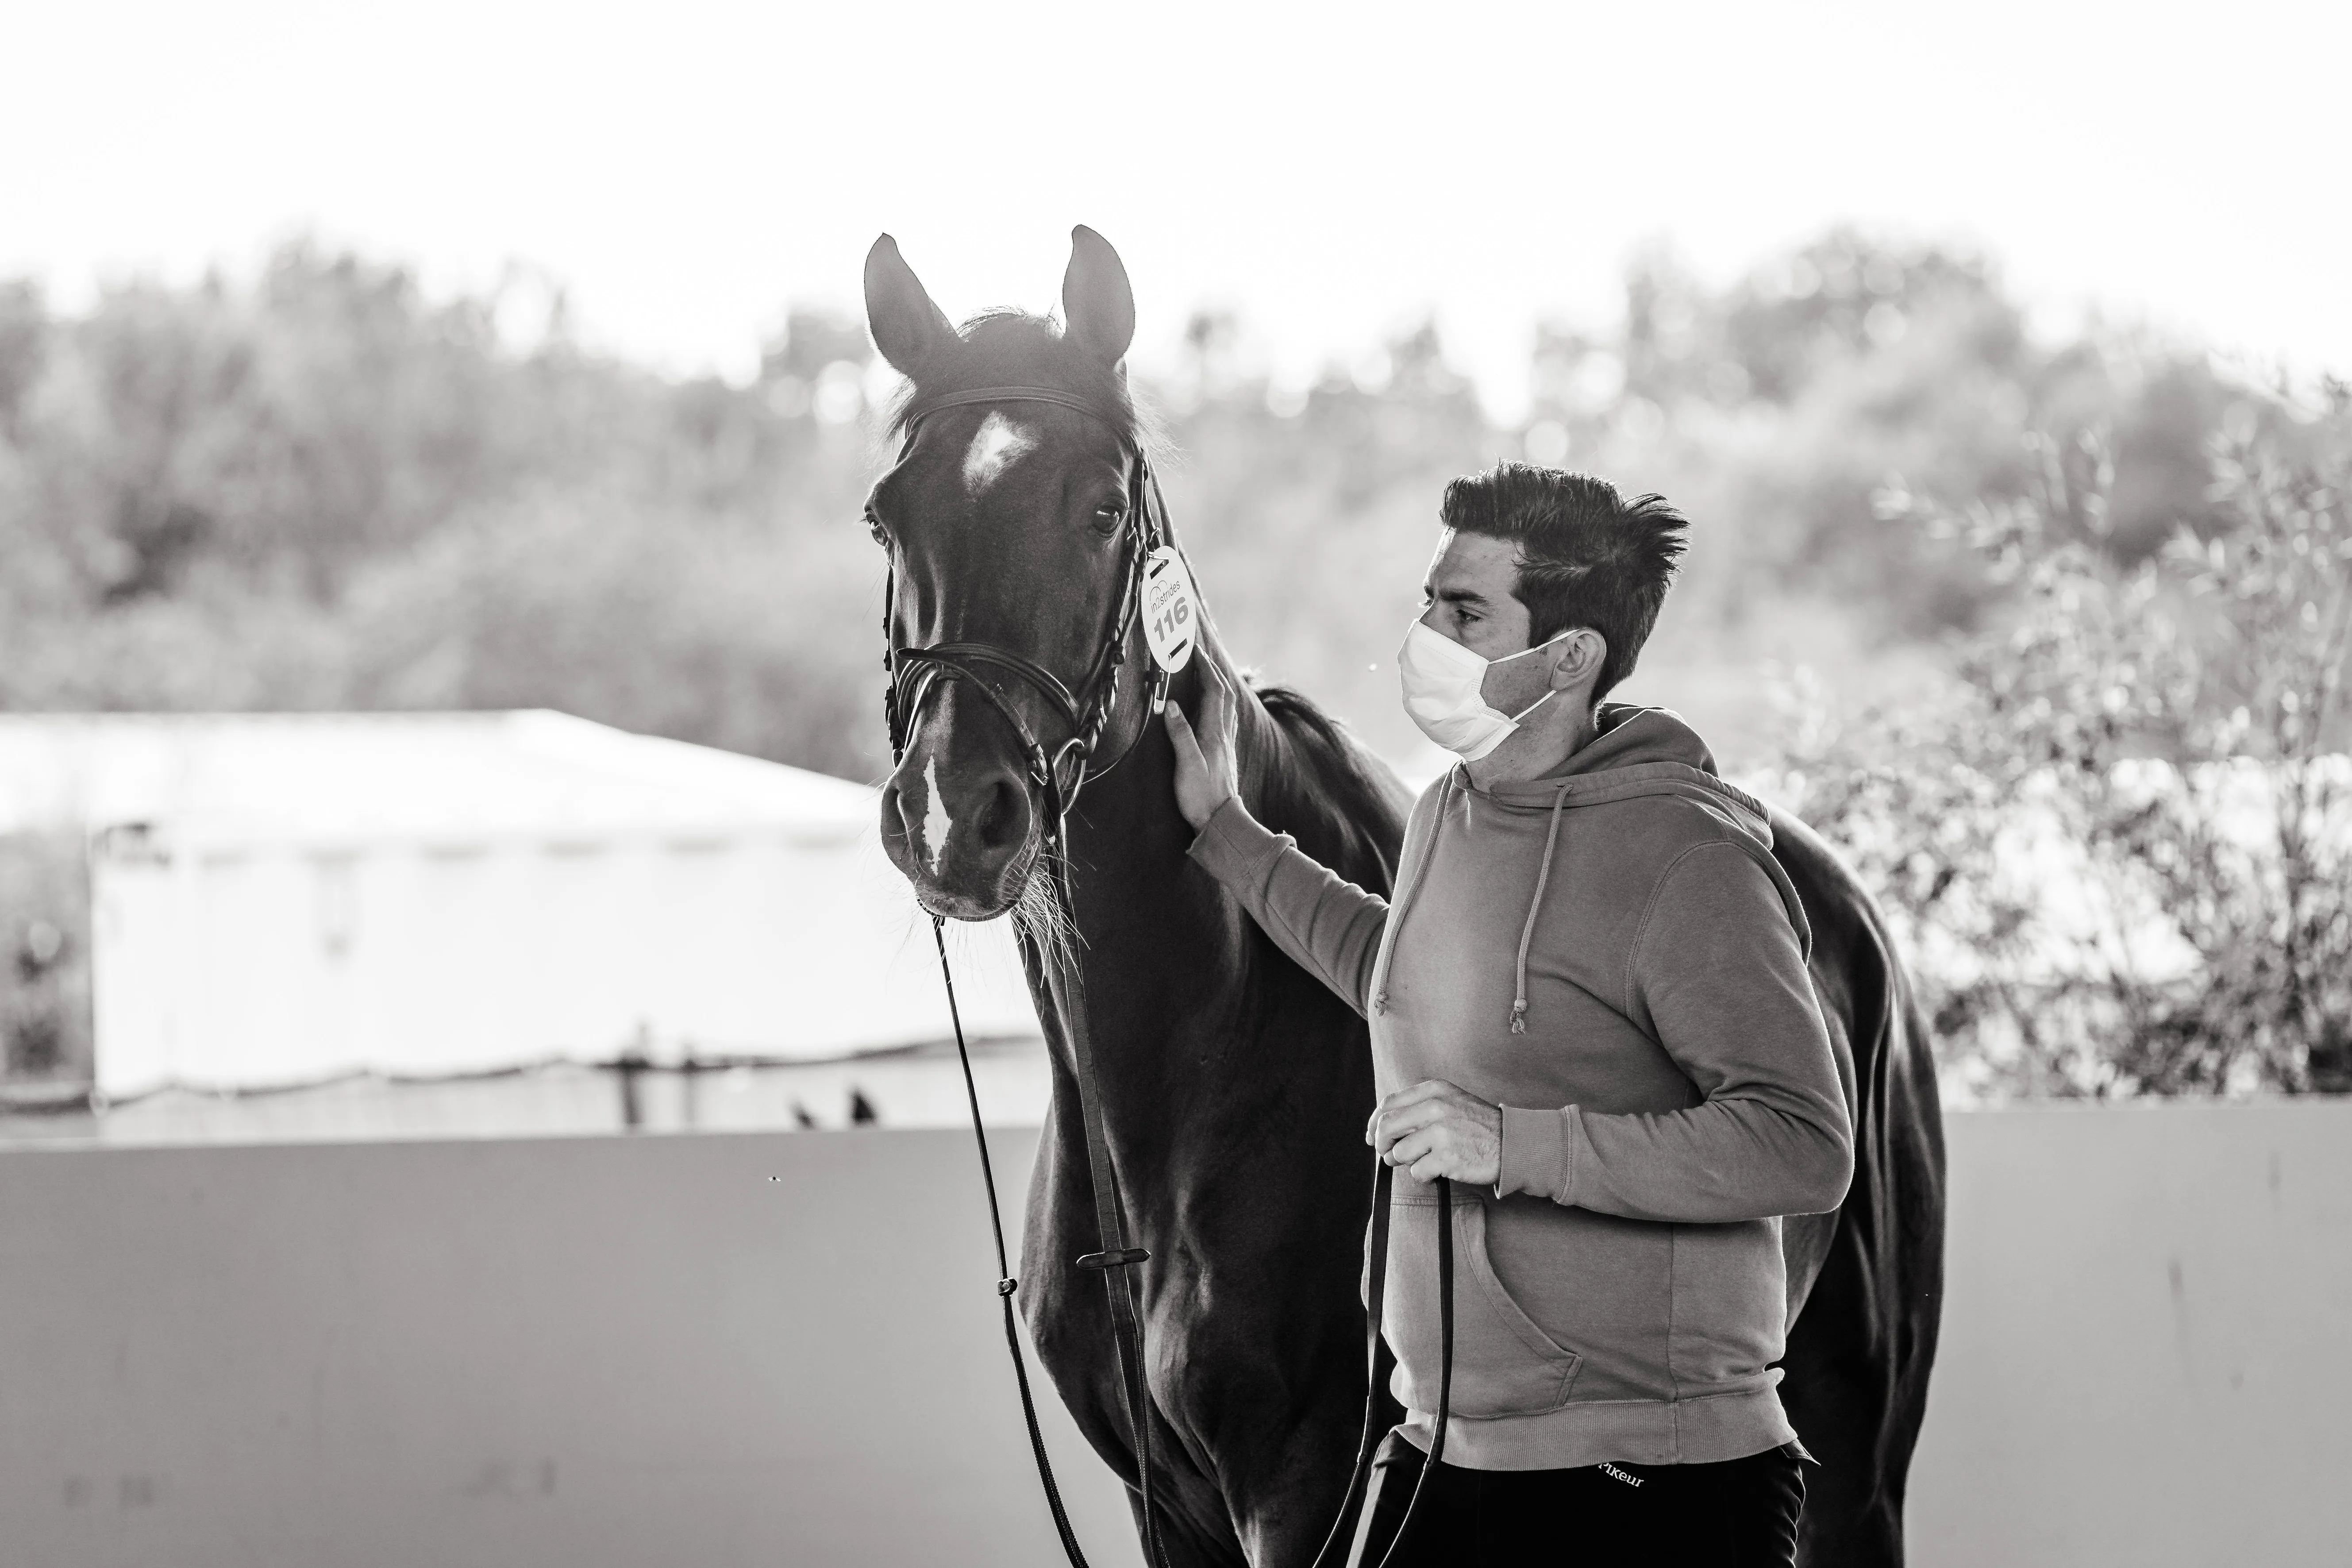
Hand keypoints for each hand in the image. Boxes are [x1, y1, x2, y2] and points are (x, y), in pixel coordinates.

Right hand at [1162, 665, 1238, 830]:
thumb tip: (1172, 704)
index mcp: (1213, 733)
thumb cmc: (1201, 796)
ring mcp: (1226, 744)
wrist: (1220, 821)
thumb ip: (1180, 734)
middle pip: (1224, 694)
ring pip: (1228, 706)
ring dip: (1220, 685)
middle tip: (1200, 656)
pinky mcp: (1225, 754)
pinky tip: (1217, 709)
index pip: (1214, 691)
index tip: (1195, 651)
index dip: (1206, 668)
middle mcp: (1223, 735)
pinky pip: (1227, 719)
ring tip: (1209, 675)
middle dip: (1213, 671)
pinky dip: (1221, 704)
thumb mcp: (1187, 765)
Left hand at [1367, 1080, 1501, 1185]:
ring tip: (1426, 1160)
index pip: (1388, 1104)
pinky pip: (1417, 1172)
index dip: (1374, 1123)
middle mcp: (1435, 1107)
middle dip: (1382, 1145)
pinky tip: (1439, 1169)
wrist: (1511, 1143)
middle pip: (1386, 1128)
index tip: (1372, 1136)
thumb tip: (1382, 1126)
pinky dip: (1424, 1175)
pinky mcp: (1446, 1157)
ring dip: (1407, 1163)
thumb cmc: (1478, 1126)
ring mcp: (1441, 1133)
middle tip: (1389, 1155)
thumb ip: (1419, 1107)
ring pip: (1399, 1153)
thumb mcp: (1450, 1101)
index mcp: (1434, 1091)